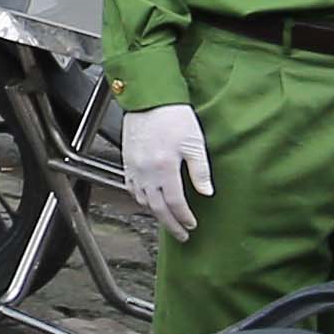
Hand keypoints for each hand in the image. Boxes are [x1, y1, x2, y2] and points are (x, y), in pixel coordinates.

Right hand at [120, 103, 214, 231]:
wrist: (148, 99)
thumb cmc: (172, 115)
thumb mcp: (194, 142)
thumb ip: (200, 170)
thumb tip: (206, 192)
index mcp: (164, 168)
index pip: (175, 203)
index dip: (184, 217)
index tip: (192, 224)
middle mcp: (146, 171)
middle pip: (158, 208)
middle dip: (171, 224)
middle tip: (181, 234)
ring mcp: (134, 168)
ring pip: (143, 201)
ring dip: (156, 214)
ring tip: (168, 220)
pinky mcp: (127, 161)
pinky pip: (131, 189)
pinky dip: (141, 200)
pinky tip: (149, 201)